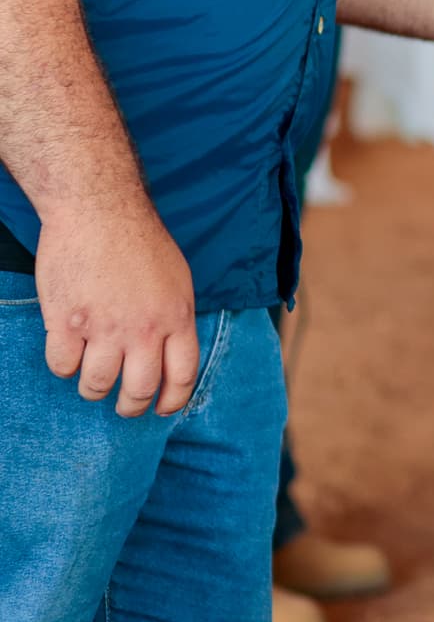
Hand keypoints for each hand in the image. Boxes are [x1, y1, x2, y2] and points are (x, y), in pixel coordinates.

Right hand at [37, 199, 198, 417]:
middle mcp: (144, 329)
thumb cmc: (140, 241)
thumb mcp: (177, 280)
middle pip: (139, 390)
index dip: (173, 401)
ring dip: (93, 389)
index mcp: (177, 318)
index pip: (182, 376)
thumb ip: (175, 318)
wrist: (100, 211)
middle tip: (123, 406)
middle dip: (130, 407)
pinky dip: (64, 366)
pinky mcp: (67, 323)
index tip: (162, 409)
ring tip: (92, 379)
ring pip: (97, 385)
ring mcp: (104, 328)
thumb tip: (172, 351)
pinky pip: (62, 366)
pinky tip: (68, 352)